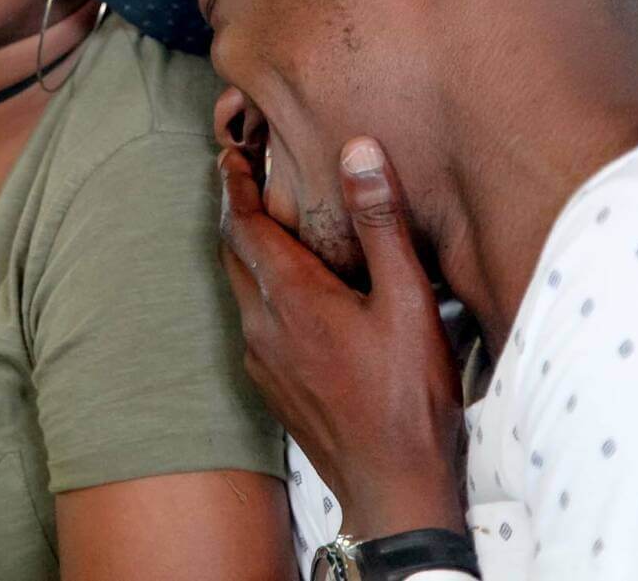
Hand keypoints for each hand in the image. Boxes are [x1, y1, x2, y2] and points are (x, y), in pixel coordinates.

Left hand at [218, 139, 464, 540]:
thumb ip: (380, 223)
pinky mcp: (271, 386)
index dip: (232, 184)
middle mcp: (262, 325)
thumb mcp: (408, 300)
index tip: (230, 153)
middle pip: (231, 252)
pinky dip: (259, 289)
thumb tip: (357, 150)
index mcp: (290, 296)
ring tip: (266, 222)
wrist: (393, 487)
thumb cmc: (408, 395)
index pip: (242, 224)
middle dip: (233, 210)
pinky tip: (289, 291)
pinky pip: (252, 323)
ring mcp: (261, 360)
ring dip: (246, 250)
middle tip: (240, 175)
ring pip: (239, 288)